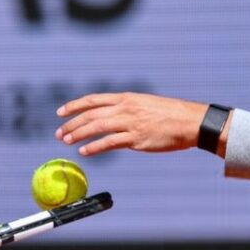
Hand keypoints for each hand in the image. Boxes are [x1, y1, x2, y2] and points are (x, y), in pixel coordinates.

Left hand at [54, 92, 206, 155]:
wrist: (190, 122)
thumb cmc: (169, 114)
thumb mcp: (144, 104)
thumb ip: (126, 109)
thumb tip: (111, 116)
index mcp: (126, 98)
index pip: (93, 99)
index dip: (74, 105)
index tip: (61, 112)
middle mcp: (125, 108)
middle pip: (90, 114)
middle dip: (72, 123)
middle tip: (59, 133)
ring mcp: (130, 123)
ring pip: (96, 127)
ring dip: (78, 134)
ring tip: (66, 141)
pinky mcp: (136, 139)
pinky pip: (109, 143)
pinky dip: (94, 147)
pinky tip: (84, 151)